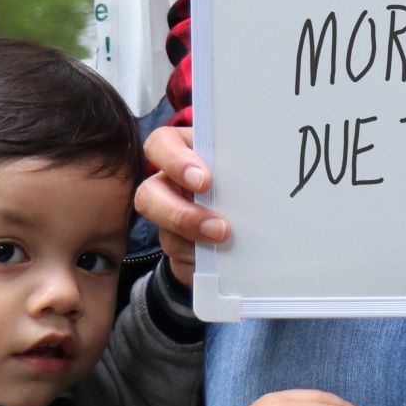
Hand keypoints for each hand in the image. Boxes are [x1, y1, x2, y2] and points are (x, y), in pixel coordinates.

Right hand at [139, 123, 228, 287]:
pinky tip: (219, 259)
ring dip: (193, 240)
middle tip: (218, 226)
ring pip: (163, 232)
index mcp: (182, 153)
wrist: (242, 216)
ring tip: (224, 241)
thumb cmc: (238, 177)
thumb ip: (234, 166)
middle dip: (180, 214)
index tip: (204, 181)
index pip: (160, 145)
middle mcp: (168, 184)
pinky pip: (178, 259)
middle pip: (148, 195)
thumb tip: (258, 175)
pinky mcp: (177, 247)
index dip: (175, 162)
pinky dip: (199, 260)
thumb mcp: (236, 165)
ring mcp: (168, 218)